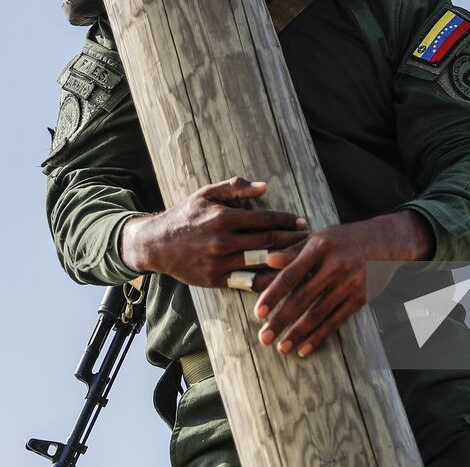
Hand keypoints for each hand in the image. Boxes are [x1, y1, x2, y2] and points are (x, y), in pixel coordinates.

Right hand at [120, 177, 307, 287]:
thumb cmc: (185, 215)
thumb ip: (235, 189)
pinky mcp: (217, 280)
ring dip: (285, 261)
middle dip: (293, 241)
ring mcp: (220, 263)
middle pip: (268, 242)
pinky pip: (248, 282)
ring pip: (261, 263)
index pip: (264, 219)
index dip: (287, 221)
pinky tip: (282, 279)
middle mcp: (223, 241)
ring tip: (303, 259)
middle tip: (312, 240)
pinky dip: (267, 281)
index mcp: (223, 217)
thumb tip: (264, 186)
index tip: (303, 222)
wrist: (157, 244)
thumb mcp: (206, 194)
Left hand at [252, 210, 432, 358]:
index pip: (291, 274)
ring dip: (298, 333)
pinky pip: (336, 320)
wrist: (387, 241)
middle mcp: (334, 266)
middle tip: (264, 338)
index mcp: (319, 247)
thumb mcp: (321, 236)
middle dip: (281, 320)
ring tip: (281, 348)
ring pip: (318, 313)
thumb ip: (294, 249)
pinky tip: (305, 348)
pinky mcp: (360, 298)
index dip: (273, 295)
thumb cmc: (346, 238)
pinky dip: (319, 336)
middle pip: (302, 298)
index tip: (258, 313)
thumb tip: (268, 260)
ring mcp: (348, 284)